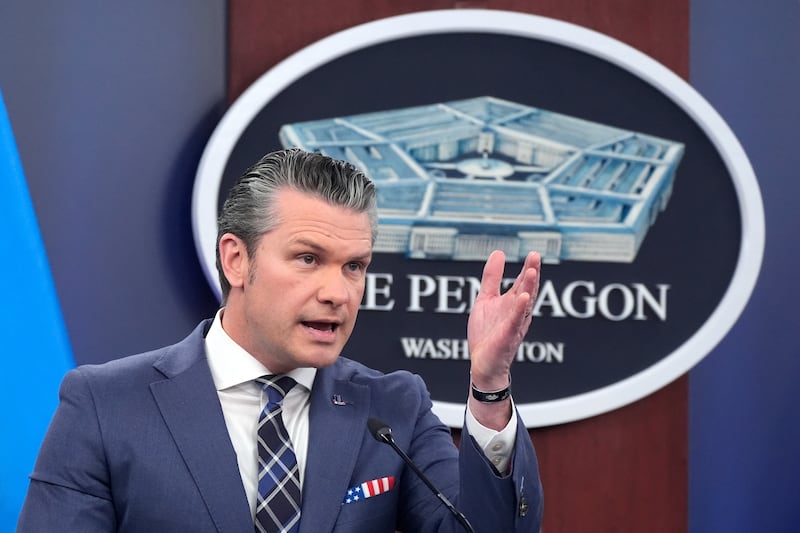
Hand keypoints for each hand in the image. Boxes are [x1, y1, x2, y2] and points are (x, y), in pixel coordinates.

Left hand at [468, 250, 540, 392]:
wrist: (482, 364)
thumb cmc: (487, 334)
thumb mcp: (486, 299)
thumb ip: (492, 278)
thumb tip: (499, 252)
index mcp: (512, 303)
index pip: (522, 283)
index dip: (528, 268)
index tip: (533, 253)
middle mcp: (517, 312)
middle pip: (527, 290)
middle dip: (532, 274)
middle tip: (535, 256)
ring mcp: (514, 324)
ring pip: (524, 304)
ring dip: (529, 288)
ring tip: (532, 271)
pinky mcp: (507, 337)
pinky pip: (515, 322)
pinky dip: (519, 310)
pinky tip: (524, 298)